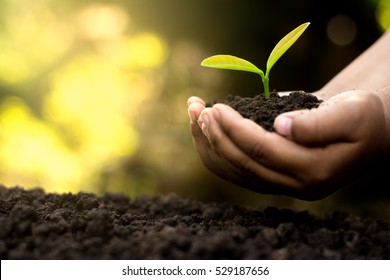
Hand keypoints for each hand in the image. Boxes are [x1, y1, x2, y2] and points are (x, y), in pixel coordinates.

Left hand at [188, 90, 388, 199]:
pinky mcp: (272, 179)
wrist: (365, 133)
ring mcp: (282, 186)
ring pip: (234, 171)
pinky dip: (215, 151)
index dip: (234, 129)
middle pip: (242, 163)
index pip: (262, 151)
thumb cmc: (360, 118)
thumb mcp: (350, 113)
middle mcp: (295, 185)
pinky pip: (236, 171)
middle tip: (196, 108)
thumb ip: (315, 123)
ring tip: (193, 114)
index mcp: (314, 170)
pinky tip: (203, 132)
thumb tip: (280, 126)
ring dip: (208, 144)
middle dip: (214, 135)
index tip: (215, 107)